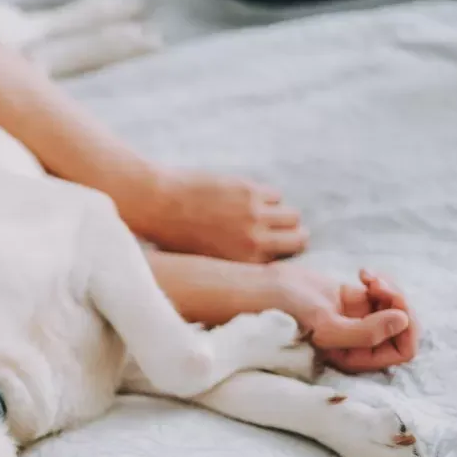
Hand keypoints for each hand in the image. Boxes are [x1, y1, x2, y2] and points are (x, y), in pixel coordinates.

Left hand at [133, 172, 309, 263]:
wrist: (157, 205)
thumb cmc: (174, 237)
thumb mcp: (204, 261)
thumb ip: (233, 263)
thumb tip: (256, 264)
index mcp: (243, 265)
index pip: (283, 263)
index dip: (277, 256)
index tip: (272, 251)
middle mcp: (254, 242)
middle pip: (299, 238)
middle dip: (291, 235)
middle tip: (278, 231)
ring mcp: (255, 215)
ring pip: (293, 215)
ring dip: (282, 215)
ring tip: (265, 215)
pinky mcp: (250, 191)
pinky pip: (275, 194)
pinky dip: (266, 197)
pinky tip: (247, 199)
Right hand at [275, 266, 417, 372]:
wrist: (262, 289)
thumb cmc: (285, 312)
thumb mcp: (324, 326)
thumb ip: (365, 332)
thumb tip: (403, 321)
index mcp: (354, 357)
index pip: (402, 350)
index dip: (406, 326)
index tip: (390, 302)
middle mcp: (358, 342)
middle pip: (404, 327)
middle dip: (399, 302)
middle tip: (378, 284)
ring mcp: (357, 320)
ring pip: (396, 307)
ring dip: (389, 288)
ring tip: (367, 277)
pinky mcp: (352, 300)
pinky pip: (383, 292)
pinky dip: (379, 280)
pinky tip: (361, 273)